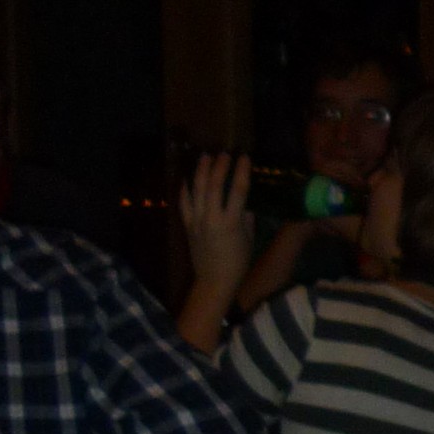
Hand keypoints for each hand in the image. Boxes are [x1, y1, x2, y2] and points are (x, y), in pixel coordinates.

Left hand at [178, 153, 254, 300]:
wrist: (214, 280)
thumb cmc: (238, 262)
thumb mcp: (249, 239)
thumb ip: (246, 218)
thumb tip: (243, 202)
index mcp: (231, 223)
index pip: (237, 190)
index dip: (241, 171)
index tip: (245, 157)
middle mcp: (211, 218)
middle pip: (213, 185)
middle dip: (219, 166)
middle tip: (224, 153)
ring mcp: (197, 221)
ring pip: (196, 190)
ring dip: (201, 171)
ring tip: (205, 156)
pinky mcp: (187, 225)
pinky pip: (184, 203)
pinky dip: (185, 189)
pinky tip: (187, 177)